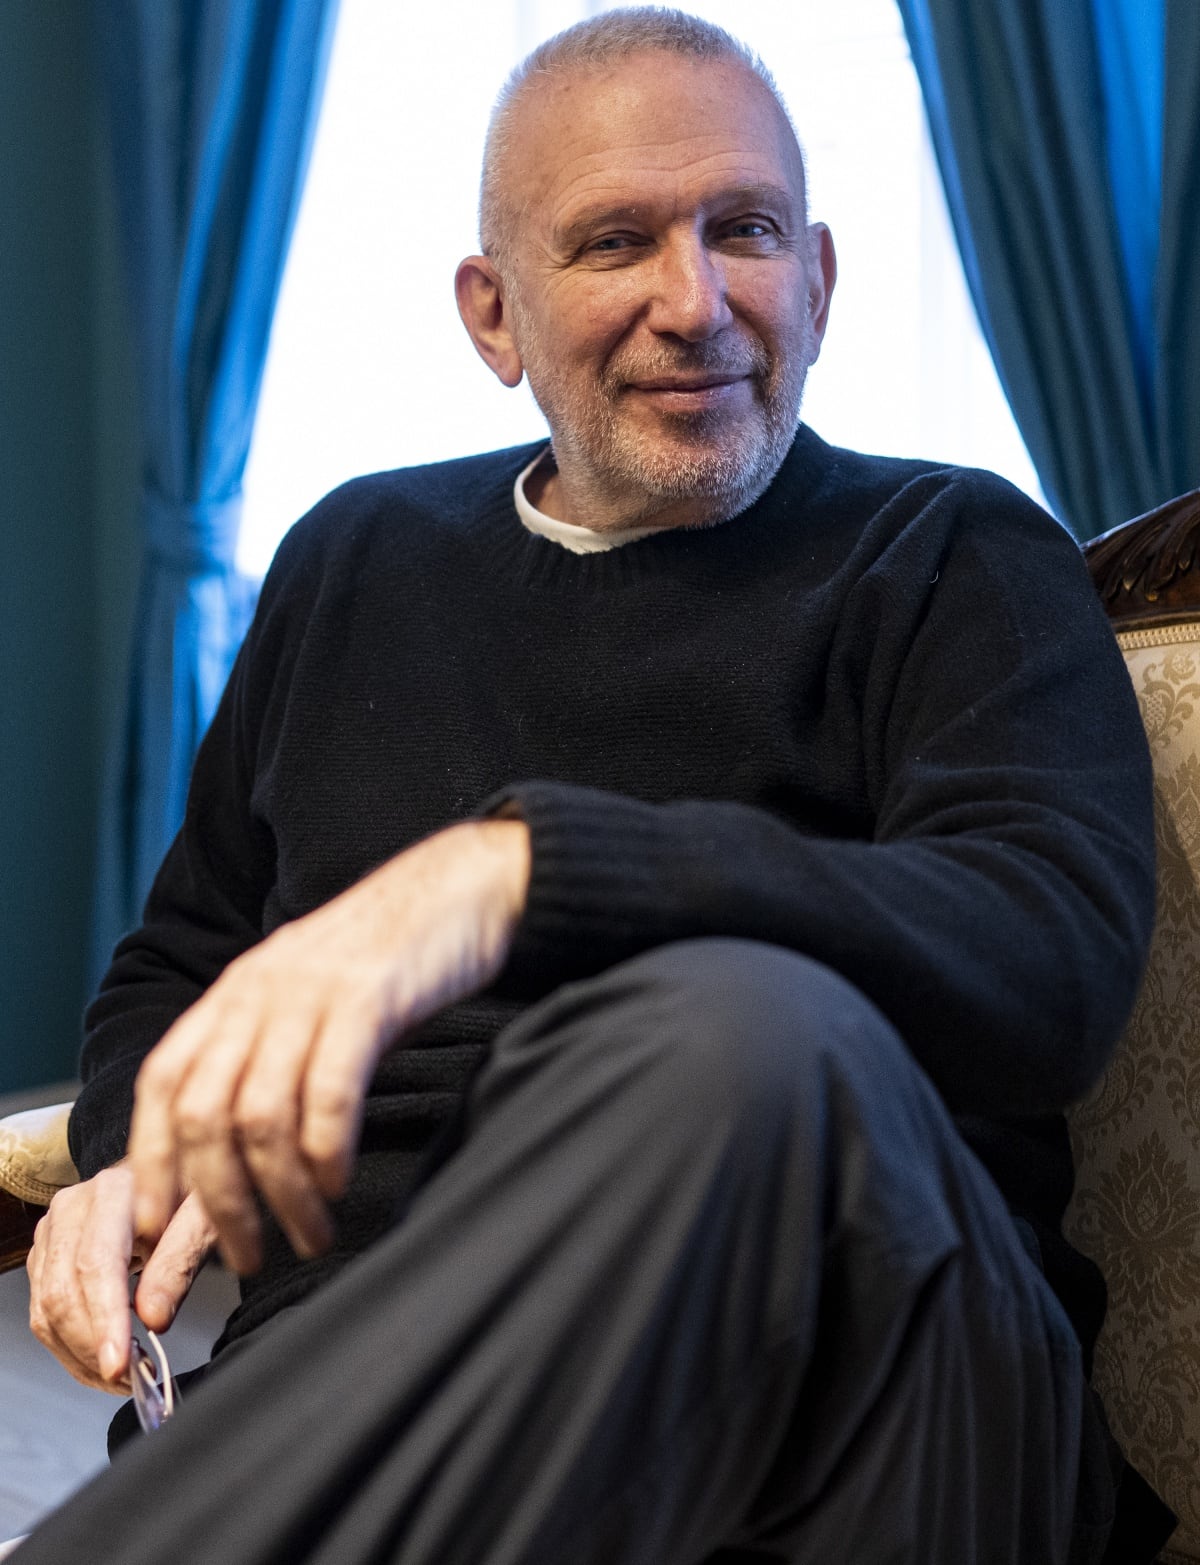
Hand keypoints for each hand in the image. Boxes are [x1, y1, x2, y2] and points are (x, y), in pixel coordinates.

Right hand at [27, 1164, 215, 1391]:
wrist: (171, 1168)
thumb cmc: (192, 1187)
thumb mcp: (206, 1215)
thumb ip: (180, 1262)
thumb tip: (153, 1318)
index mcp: (112, 1190)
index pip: (96, 1264)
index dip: (105, 1320)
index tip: (121, 1364)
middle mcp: (71, 1208)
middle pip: (63, 1293)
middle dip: (94, 1347)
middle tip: (134, 1379)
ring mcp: (54, 1232)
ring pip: (47, 1311)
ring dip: (82, 1356)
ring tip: (126, 1375)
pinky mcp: (47, 1255)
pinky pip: (45, 1314)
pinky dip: (73, 1347)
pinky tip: (106, 1359)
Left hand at [127, 818, 530, 1274]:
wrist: (459, 886)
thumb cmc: (390, 956)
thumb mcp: (309, 997)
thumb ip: (271, 1055)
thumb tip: (240, 1151)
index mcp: (235, 992)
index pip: (163, 1083)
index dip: (153, 1160)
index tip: (160, 1228)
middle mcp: (259, 991)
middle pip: (204, 1114)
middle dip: (218, 1201)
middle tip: (248, 1257)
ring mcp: (309, 994)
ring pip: (260, 1116)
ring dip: (279, 1193)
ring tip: (308, 1236)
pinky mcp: (367, 999)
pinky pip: (327, 1092)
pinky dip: (326, 1151)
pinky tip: (339, 1184)